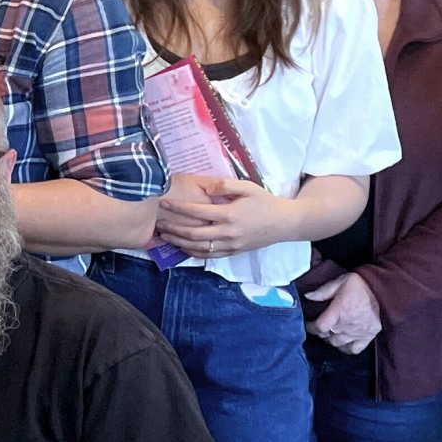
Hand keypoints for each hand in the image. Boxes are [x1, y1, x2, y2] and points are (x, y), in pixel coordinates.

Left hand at [157, 176, 292, 257]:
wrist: (283, 223)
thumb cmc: (264, 201)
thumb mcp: (247, 187)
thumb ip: (225, 185)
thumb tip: (205, 187)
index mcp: (230, 214)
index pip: (197, 212)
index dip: (178, 208)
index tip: (164, 202)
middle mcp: (228, 233)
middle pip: (193, 234)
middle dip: (173, 228)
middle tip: (158, 222)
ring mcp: (230, 245)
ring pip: (199, 248)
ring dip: (179, 242)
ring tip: (164, 235)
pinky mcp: (232, 252)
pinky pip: (209, 256)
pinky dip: (192, 252)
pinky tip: (181, 246)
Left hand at [305, 271, 381, 353]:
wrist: (383, 290)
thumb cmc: (360, 285)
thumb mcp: (339, 283)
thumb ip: (322, 292)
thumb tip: (307, 297)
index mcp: (338, 312)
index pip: (319, 327)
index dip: (310, 327)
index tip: (308, 324)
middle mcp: (347, 325)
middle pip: (327, 336)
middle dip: (320, 331)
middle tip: (320, 325)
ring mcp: (358, 333)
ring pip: (337, 343)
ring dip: (331, 339)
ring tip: (330, 332)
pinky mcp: (368, 337)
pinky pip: (353, 350)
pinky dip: (346, 348)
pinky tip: (343, 341)